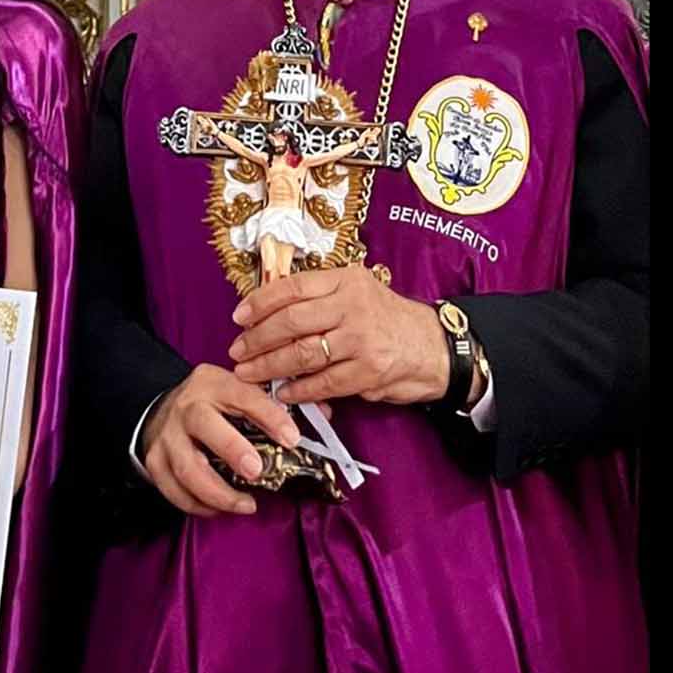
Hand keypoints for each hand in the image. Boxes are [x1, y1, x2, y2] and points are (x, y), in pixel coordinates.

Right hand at [139, 364, 300, 518]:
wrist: (163, 409)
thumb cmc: (214, 404)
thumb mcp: (241, 390)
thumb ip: (278, 403)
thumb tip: (325, 414)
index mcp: (213, 383)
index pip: (244, 396)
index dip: (269, 416)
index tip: (292, 438)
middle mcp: (187, 407)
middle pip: (204, 426)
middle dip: (232, 449)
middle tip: (257, 471)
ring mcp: (167, 436)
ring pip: (187, 467)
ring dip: (218, 491)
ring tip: (246, 504)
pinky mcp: (155, 462)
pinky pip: (174, 490)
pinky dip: (198, 505)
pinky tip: (220, 509)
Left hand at [226, 266, 449, 407]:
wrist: (434, 347)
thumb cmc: (386, 319)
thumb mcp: (357, 292)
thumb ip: (319, 297)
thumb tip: (267, 312)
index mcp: (346, 281)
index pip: (293, 287)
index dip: (260, 302)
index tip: (239, 316)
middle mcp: (353, 306)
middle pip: (291, 321)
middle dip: (258, 339)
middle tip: (237, 351)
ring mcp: (361, 339)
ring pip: (302, 353)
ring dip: (269, 366)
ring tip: (250, 372)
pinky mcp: (368, 371)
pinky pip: (322, 382)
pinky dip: (298, 390)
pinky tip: (282, 392)